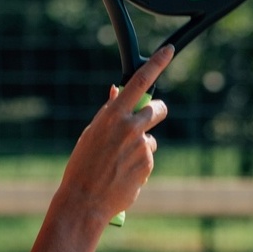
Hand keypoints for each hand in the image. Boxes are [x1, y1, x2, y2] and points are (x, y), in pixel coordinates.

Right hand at [59, 47, 172, 221]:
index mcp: (112, 115)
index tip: (169, 51)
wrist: (84, 199)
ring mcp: (141, 145)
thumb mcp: (92, 133)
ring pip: (151, 138)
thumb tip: (117, 91)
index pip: (139, 82)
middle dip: (157, 111)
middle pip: (157, 109)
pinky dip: (140, 164)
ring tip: (120, 161)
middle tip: (150, 117)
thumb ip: (109, 112)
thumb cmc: (83, 165)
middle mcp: (129, 126)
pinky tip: (123, 174)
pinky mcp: (148, 162)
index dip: (157, 64)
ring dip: (142, 146)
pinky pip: (148, 157)